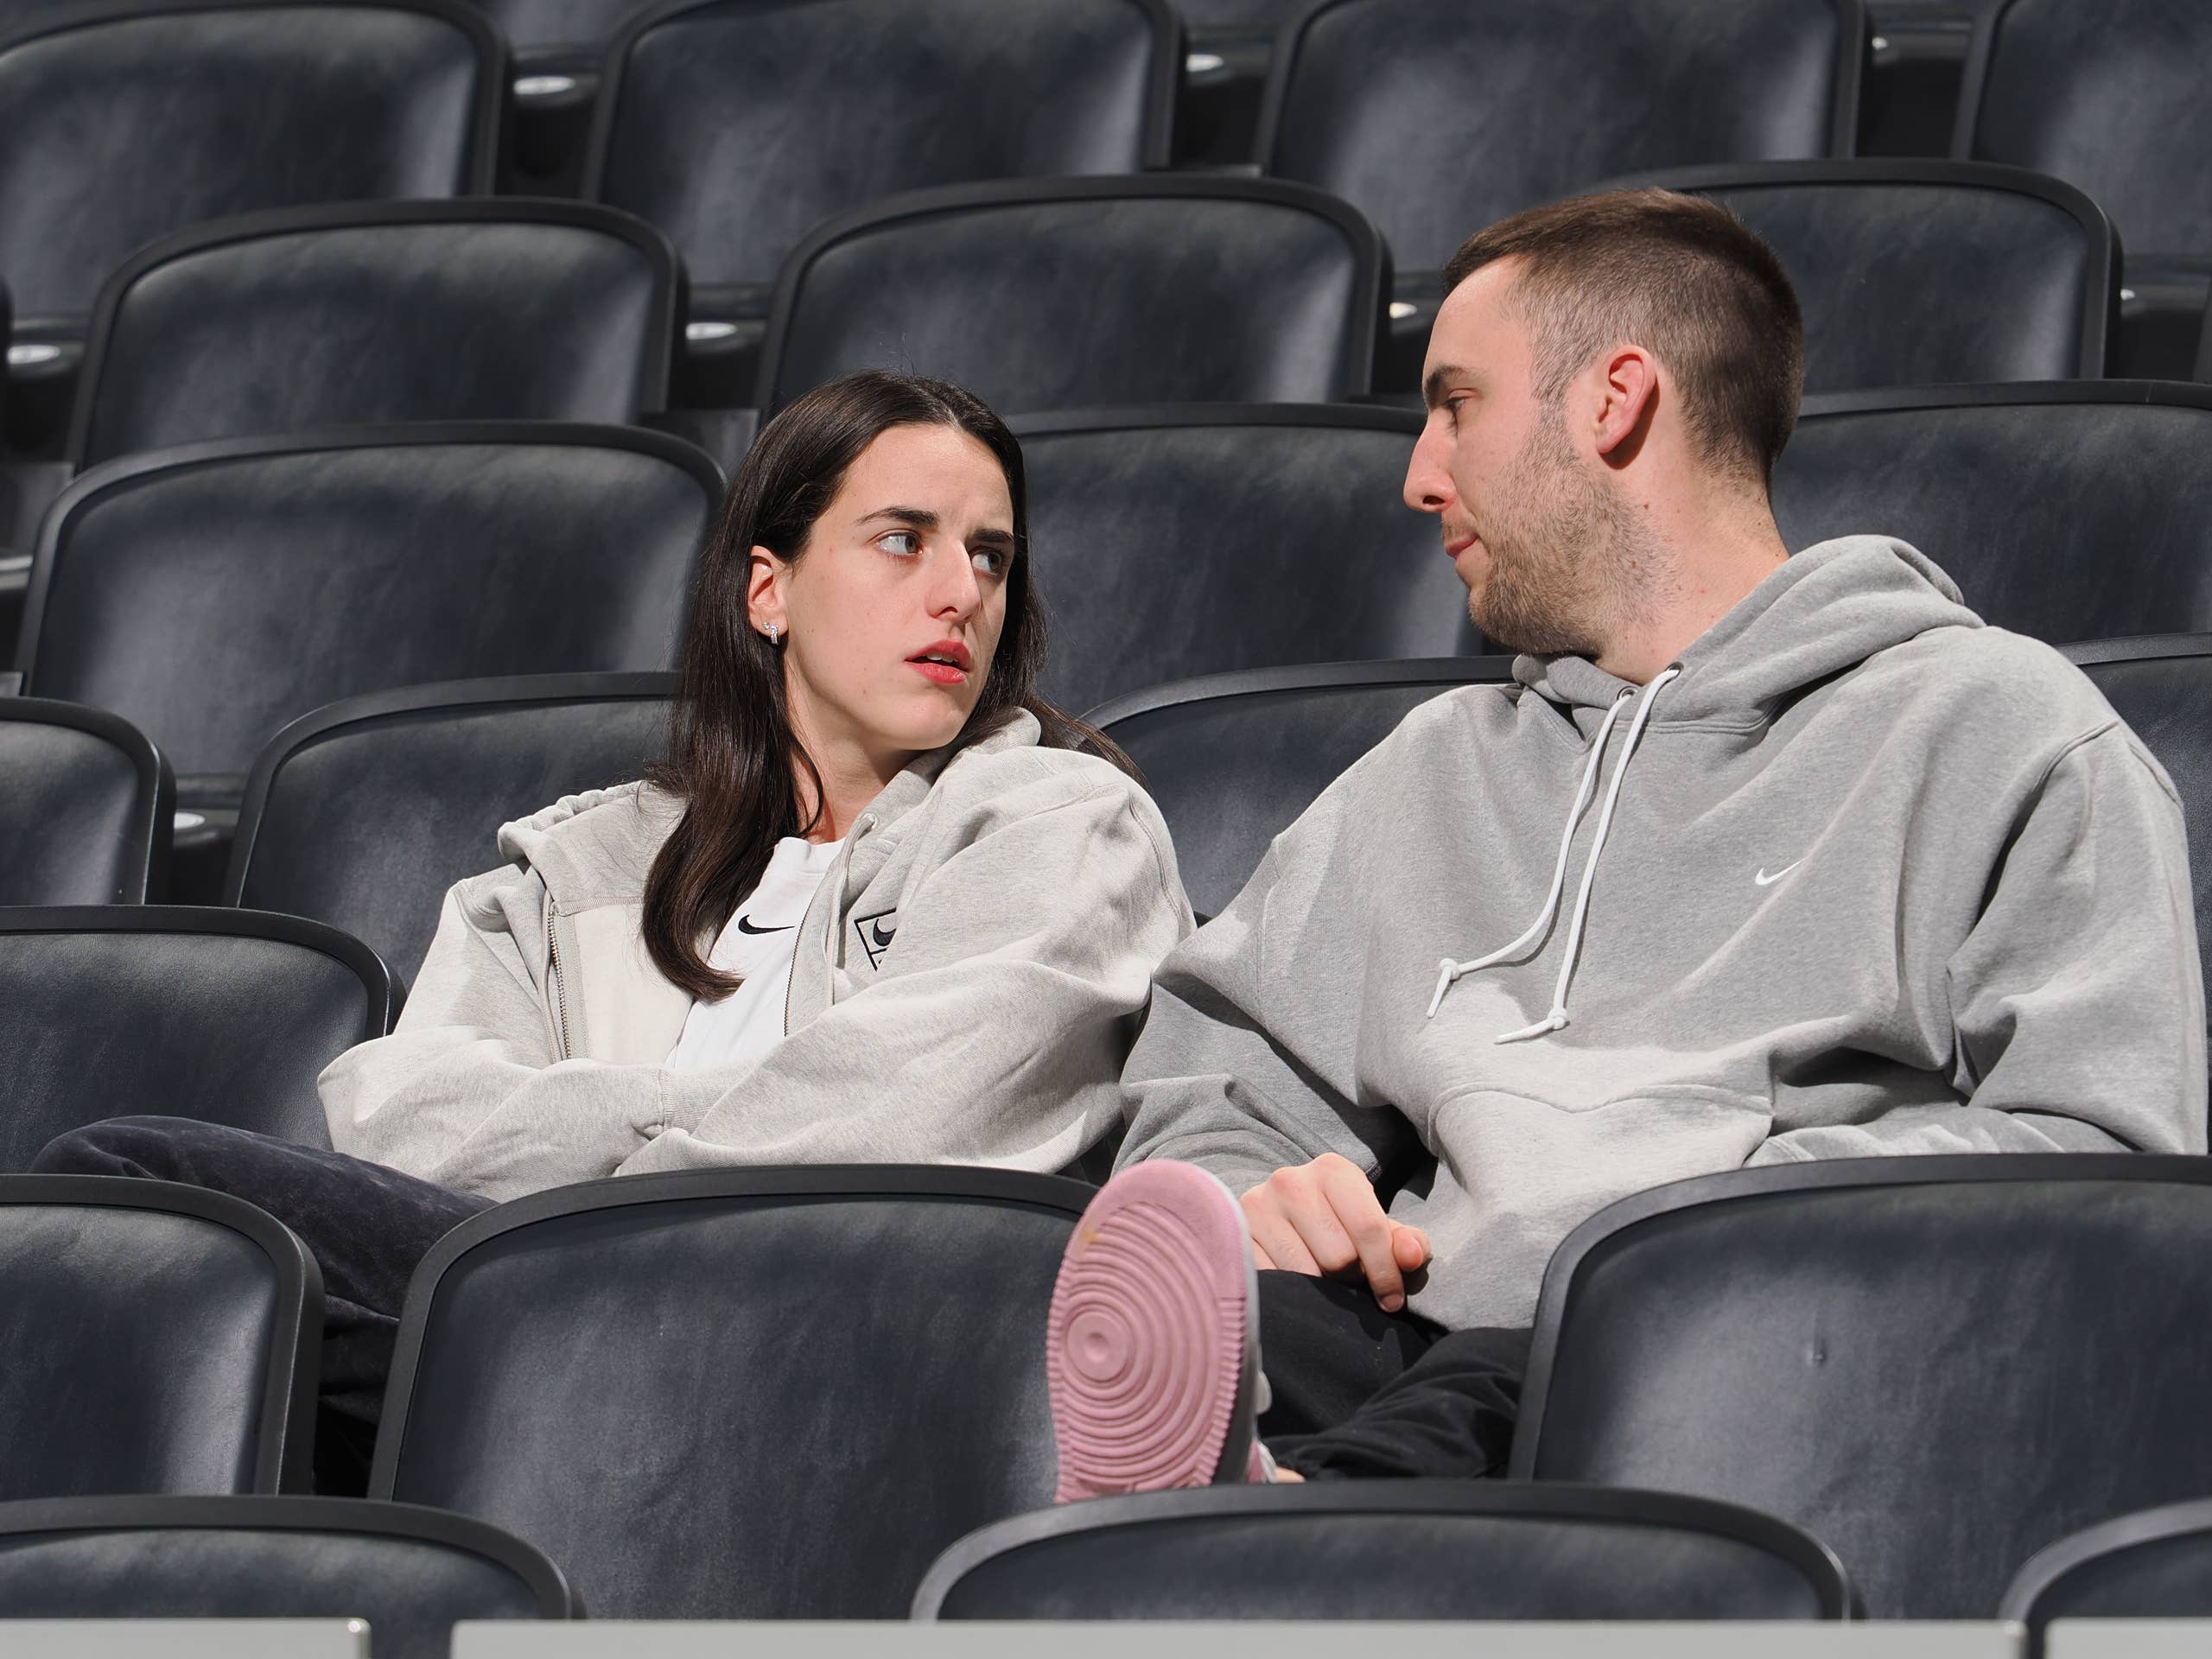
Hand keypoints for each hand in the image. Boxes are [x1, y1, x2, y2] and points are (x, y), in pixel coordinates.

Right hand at [1239, 1152, 1430, 1312]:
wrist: (1280, 1218)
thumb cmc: (1339, 1225)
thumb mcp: (1375, 1228)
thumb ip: (1404, 1243)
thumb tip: (1413, 1256)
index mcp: (1333, 1170)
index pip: (1369, 1229)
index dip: (1386, 1273)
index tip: (1392, 1300)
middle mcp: (1291, 1181)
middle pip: (1338, 1257)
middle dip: (1351, 1279)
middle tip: (1348, 1280)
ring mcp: (1258, 1206)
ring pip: (1305, 1273)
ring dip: (1322, 1289)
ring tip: (1323, 1279)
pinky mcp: (1236, 1235)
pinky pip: (1273, 1281)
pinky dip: (1291, 1292)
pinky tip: (1296, 1283)